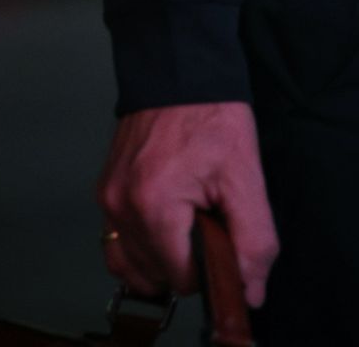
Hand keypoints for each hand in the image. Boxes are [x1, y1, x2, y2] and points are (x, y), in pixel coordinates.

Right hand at [96, 100, 278, 306]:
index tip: (223, 233)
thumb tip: (251, 291)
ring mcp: (107, 201)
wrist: (180, 67)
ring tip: (188, 221)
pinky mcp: (104, 191)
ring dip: (161, 258)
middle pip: (155, 275)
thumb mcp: (245, 174)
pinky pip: (116, 243)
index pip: (182, 278)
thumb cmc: (213, 113)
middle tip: (207, 216)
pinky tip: (166, 222)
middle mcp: (120, 208)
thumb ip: (253, 239)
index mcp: (154, 207)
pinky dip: (140, 247)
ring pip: (131, 266)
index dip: (210, 263)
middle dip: (186, 258)